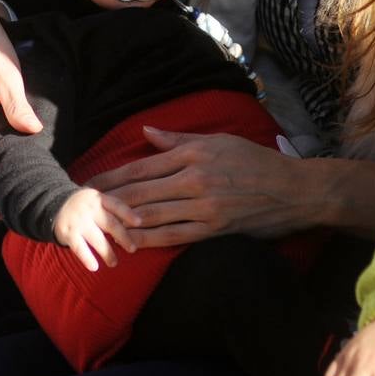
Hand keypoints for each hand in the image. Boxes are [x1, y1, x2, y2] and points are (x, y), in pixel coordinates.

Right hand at [54, 188, 140, 271]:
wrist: (53, 203)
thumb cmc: (83, 205)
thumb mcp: (96, 200)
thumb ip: (111, 209)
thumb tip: (137, 224)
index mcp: (98, 198)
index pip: (116, 205)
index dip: (128, 213)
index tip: (140, 223)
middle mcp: (89, 208)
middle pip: (110, 223)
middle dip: (123, 237)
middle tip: (132, 249)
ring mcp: (78, 220)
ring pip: (97, 239)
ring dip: (107, 252)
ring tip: (114, 263)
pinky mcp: (68, 232)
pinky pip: (79, 248)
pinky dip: (87, 258)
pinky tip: (94, 267)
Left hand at [88, 126, 308, 247]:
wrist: (292, 190)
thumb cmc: (255, 160)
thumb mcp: (218, 140)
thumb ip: (179, 140)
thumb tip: (146, 133)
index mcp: (193, 154)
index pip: (142, 166)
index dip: (112, 176)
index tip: (89, 181)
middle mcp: (194, 178)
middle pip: (140, 191)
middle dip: (108, 199)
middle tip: (82, 205)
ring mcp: (203, 206)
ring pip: (152, 215)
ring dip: (121, 221)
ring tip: (96, 224)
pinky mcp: (213, 229)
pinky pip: (174, 235)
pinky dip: (149, 239)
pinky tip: (129, 243)